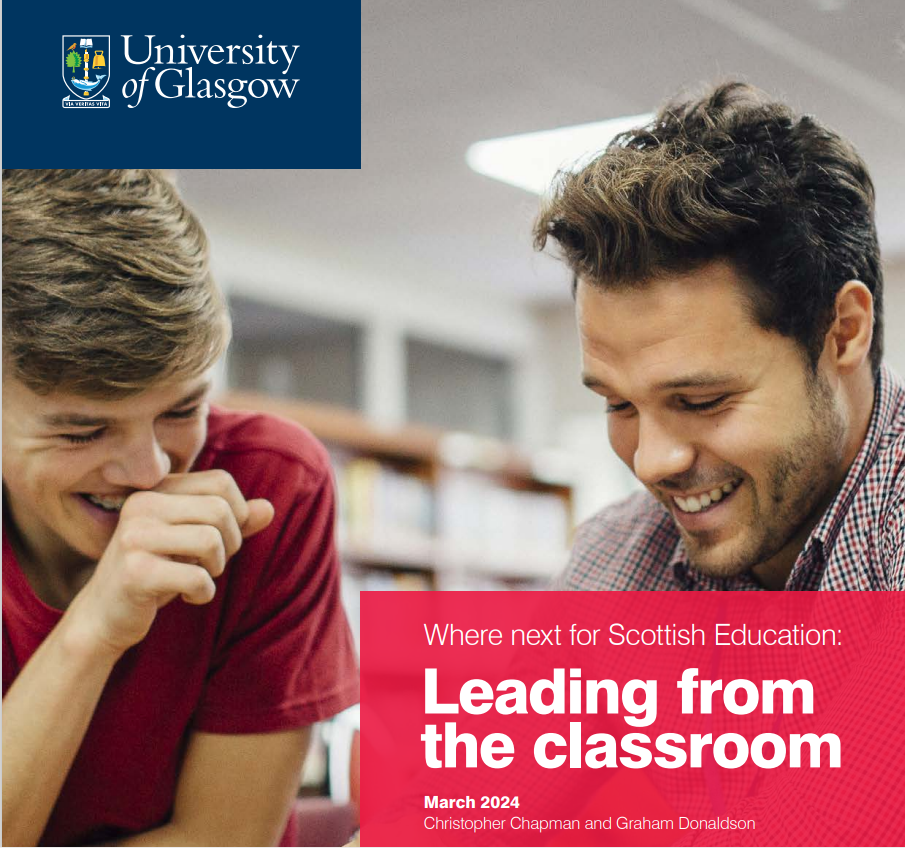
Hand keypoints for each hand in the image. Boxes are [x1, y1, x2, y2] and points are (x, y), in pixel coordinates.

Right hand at [68, 470, 273, 657]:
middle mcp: (142, 506)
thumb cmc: (158, 572)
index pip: (221, 482)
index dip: (237, 513)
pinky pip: (197, 577)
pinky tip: (188, 597)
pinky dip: (204, 593)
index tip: (222, 538)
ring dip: (217, 567)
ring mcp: (135, 537)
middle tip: (212, 564)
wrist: (104, 615)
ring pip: (211, 540)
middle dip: (230, 543)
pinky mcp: (135, 573)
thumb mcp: (197, 542)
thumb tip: (268, 508)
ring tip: (200, 578)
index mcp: (157, 491)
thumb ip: (233, 523)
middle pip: (220, 510)